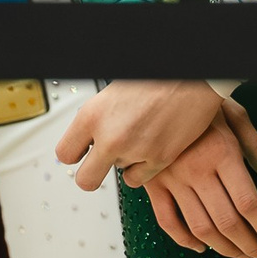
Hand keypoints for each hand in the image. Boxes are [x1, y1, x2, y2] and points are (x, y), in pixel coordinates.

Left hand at [55, 79, 229, 189]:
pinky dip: (142, 168)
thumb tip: (88, 137)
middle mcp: (110, 136)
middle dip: (91, 174)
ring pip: (118, 173)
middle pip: (85, 180)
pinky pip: (138, 179)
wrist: (191, 78)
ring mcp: (135, 151)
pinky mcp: (158, 160)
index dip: (74, 155)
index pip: (65, 154)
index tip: (81, 153)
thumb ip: (98, 119)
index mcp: (92, 115)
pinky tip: (149, 148)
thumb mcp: (113, 93)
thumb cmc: (155, 79)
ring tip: (139, 136)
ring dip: (125, 160)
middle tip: (100, 163)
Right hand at [137, 114, 256, 257]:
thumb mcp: (235, 117)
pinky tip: (202, 246)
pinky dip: (185, 240)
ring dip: (225, 249)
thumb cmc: (201, 106)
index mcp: (222, 152)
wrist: (158, 95)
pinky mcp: (153, 185)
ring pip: (201, 228)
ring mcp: (173, 179)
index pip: (249, 204)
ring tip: (242, 254)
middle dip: (251, 246)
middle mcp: (197, 169)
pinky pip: (168, 222)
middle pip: (228, 222)